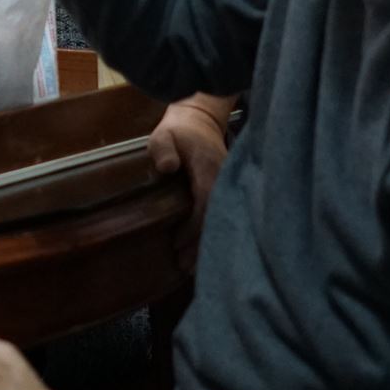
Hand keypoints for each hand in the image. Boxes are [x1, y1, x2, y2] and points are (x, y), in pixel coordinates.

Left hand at [146, 93, 231, 269]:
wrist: (199, 120)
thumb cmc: (178, 130)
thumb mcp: (163, 134)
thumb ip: (163, 149)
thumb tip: (168, 168)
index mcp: (209, 168)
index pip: (205, 202)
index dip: (193, 226)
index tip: (176, 243)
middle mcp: (223, 180)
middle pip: (216, 219)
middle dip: (200, 245)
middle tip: (183, 267)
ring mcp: (227, 186)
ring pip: (220, 221)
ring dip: (206, 244)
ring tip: (190, 269)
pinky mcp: (225, 192)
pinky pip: (220, 216)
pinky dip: (211, 235)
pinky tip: (201, 254)